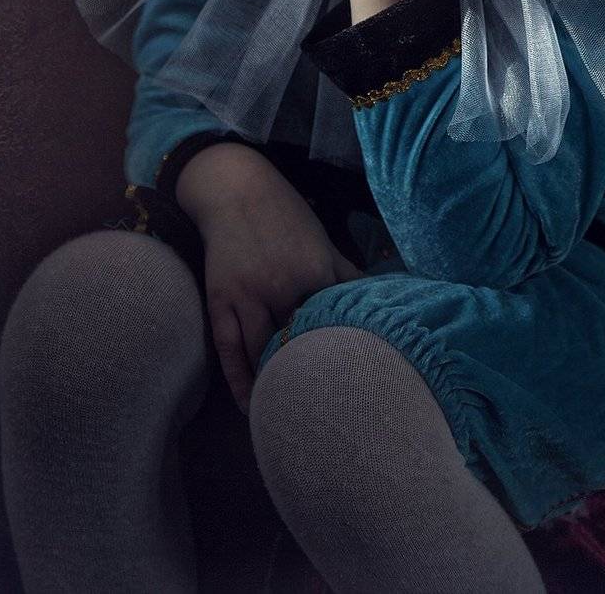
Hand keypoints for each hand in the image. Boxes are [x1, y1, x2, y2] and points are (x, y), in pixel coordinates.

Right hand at [190, 155, 363, 413]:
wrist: (234, 190)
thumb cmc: (285, 216)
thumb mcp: (322, 240)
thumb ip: (347, 273)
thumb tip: (383, 296)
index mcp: (314, 272)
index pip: (334, 323)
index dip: (345, 353)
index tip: (358, 381)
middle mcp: (281, 286)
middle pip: (300, 342)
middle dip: (312, 374)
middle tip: (328, 410)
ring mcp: (248, 296)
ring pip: (263, 351)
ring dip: (276, 381)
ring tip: (289, 414)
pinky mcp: (221, 301)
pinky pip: (229, 349)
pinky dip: (239, 379)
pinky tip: (250, 405)